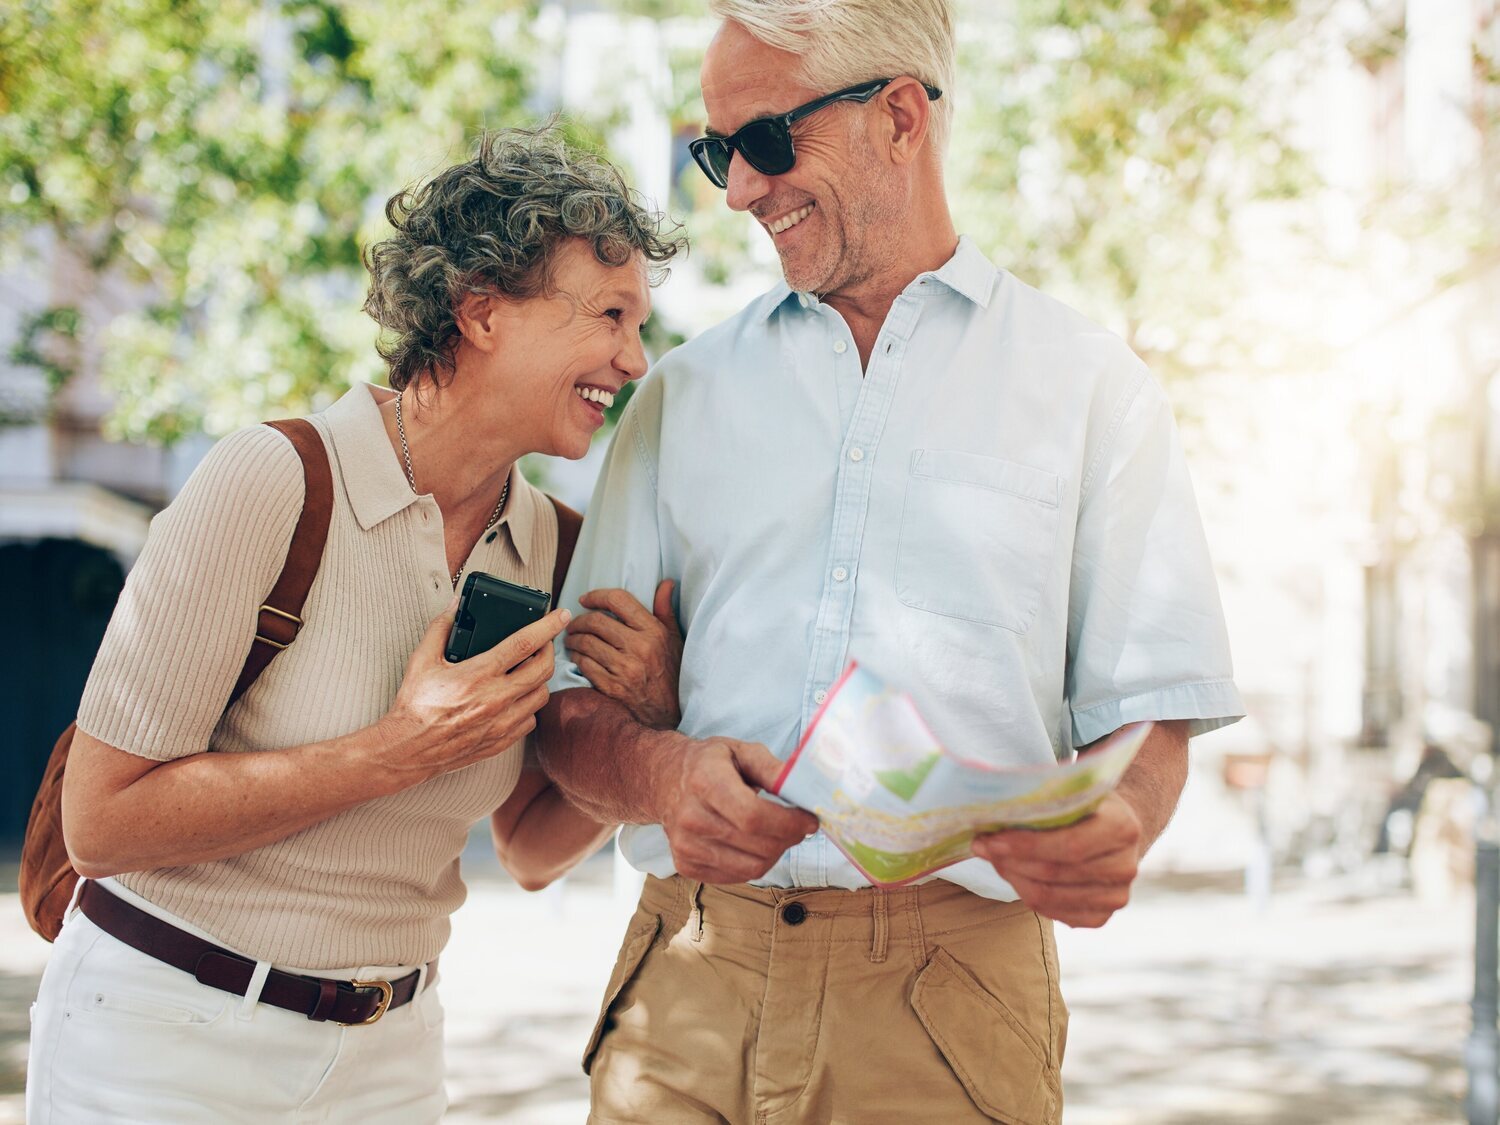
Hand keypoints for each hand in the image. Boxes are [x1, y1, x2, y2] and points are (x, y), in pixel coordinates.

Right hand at [374, 601, 569, 788]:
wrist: (409, 749)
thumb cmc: (415, 706)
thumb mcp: (422, 660)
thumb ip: (440, 628)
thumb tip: (454, 607)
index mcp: (479, 675)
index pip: (525, 643)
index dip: (548, 626)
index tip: (561, 615)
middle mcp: (496, 698)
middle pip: (544, 669)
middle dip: (549, 650)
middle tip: (543, 643)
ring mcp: (502, 722)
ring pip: (542, 695)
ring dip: (540, 679)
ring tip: (530, 670)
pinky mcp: (502, 740)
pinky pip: (531, 720)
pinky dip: (529, 706)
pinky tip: (517, 698)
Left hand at [565, 580, 683, 729]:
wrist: (670, 712)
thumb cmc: (671, 672)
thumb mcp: (674, 638)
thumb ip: (665, 609)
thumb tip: (666, 583)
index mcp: (653, 631)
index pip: (618, 600)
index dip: (597, 596)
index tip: (585, 599)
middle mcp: (639, 647)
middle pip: (597, 621)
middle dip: (579, 620)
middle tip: (573, 623)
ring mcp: (625, 668)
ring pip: (586, 643)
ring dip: (573, 639)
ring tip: (571, 639)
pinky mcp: (613, 687)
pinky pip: (585, 665)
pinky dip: (577, 658)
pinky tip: (577, 656)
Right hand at [653, 737, 817, 883]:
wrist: (664, 781)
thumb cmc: (708, 764)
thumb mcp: (740, 750)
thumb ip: (772, 768)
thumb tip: (803, 789)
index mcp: (705, 782)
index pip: (753, 816)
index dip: (788, 823)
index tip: (810, 820)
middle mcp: (690, 817)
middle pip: (757, 846)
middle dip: (789, 838)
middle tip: (799, 826)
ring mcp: (685, 846)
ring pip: (751, 868)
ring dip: (776, 853)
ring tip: (779, 834)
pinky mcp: (685, 865)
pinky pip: (736, 877)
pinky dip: (755, 863)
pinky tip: (755, 844)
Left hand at [971, 792, 1143, 927]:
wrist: (1115, 831)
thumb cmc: (1084, 806)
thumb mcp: (1071, 792)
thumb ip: (1041, 803)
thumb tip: (991, 815)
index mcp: (1122, 828)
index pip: (1068, 845)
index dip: (1025, 845)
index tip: (988, 838)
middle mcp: (1125, 867)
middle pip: (1053, 873)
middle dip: (1010, 860)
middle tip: (981, 846)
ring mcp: (1116, 896)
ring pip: (1048, 897)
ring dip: (1012, 877)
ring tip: (993, 858)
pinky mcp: (1102, 917)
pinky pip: (1052, 913)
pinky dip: (1026, 893)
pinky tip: (1014, 874)